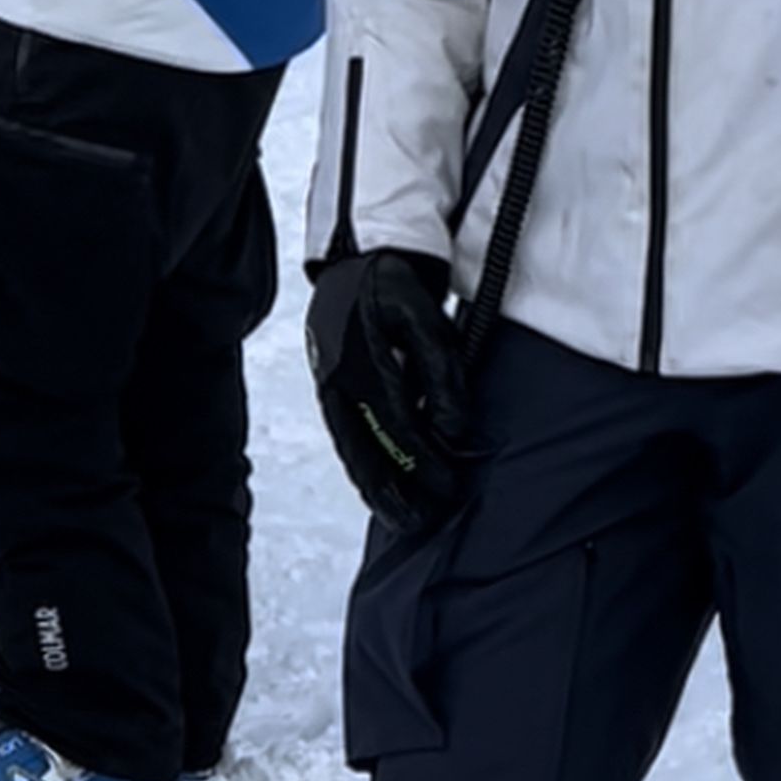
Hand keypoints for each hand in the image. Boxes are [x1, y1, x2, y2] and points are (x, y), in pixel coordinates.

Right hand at [306, 249, 471, 531]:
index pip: (397, 421)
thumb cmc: (396, 285)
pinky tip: (375, 488)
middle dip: (393, 490)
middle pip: (365, 446)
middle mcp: (338, 377)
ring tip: (397, 518)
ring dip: (374, 487)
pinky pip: (343, 436)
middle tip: (418, 523)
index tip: (447, 486)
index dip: (423, 458)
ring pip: (350, 446)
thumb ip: (441, 372)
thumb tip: (452, 429)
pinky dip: (360, 466)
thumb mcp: (425, 317)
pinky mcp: (328, 387)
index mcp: (362, 357)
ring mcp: (328, 383)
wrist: (356, 257)